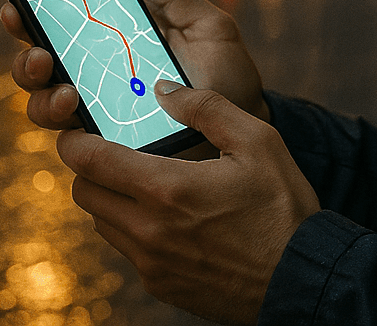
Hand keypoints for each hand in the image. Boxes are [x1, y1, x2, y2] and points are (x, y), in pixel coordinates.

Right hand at [2, 0, 269, 132]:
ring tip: (66, 91)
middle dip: (25, 56)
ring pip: (41, 102)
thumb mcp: (208, 26)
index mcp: (113, 38)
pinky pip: (67, 139)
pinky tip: (78, 113)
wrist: (245, 131)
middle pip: (36, 62)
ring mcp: (97, 111)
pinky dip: (64, 125)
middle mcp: (95, 74)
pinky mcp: (105, 146)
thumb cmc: (226, 74)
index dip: (30, 9)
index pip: (61, 22)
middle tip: (40, 52)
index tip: (19, 0)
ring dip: (41, 94)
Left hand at [58, 80, 319, 324]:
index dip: (74, 141)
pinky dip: (133, 228)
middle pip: (84, 194)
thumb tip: (163, 91)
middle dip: (90, 169)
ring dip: (110, 199)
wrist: (302, 279)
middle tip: (112, 151)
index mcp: (167, 188)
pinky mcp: (161, 285)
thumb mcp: (257, 141)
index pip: (90, 161)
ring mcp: (152, 263)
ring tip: (143, 182)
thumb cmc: (283, 207)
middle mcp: (148, 230)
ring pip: (102, 223)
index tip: (77, 129)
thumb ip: (206, 108)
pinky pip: (127, 250)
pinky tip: (168, 216)